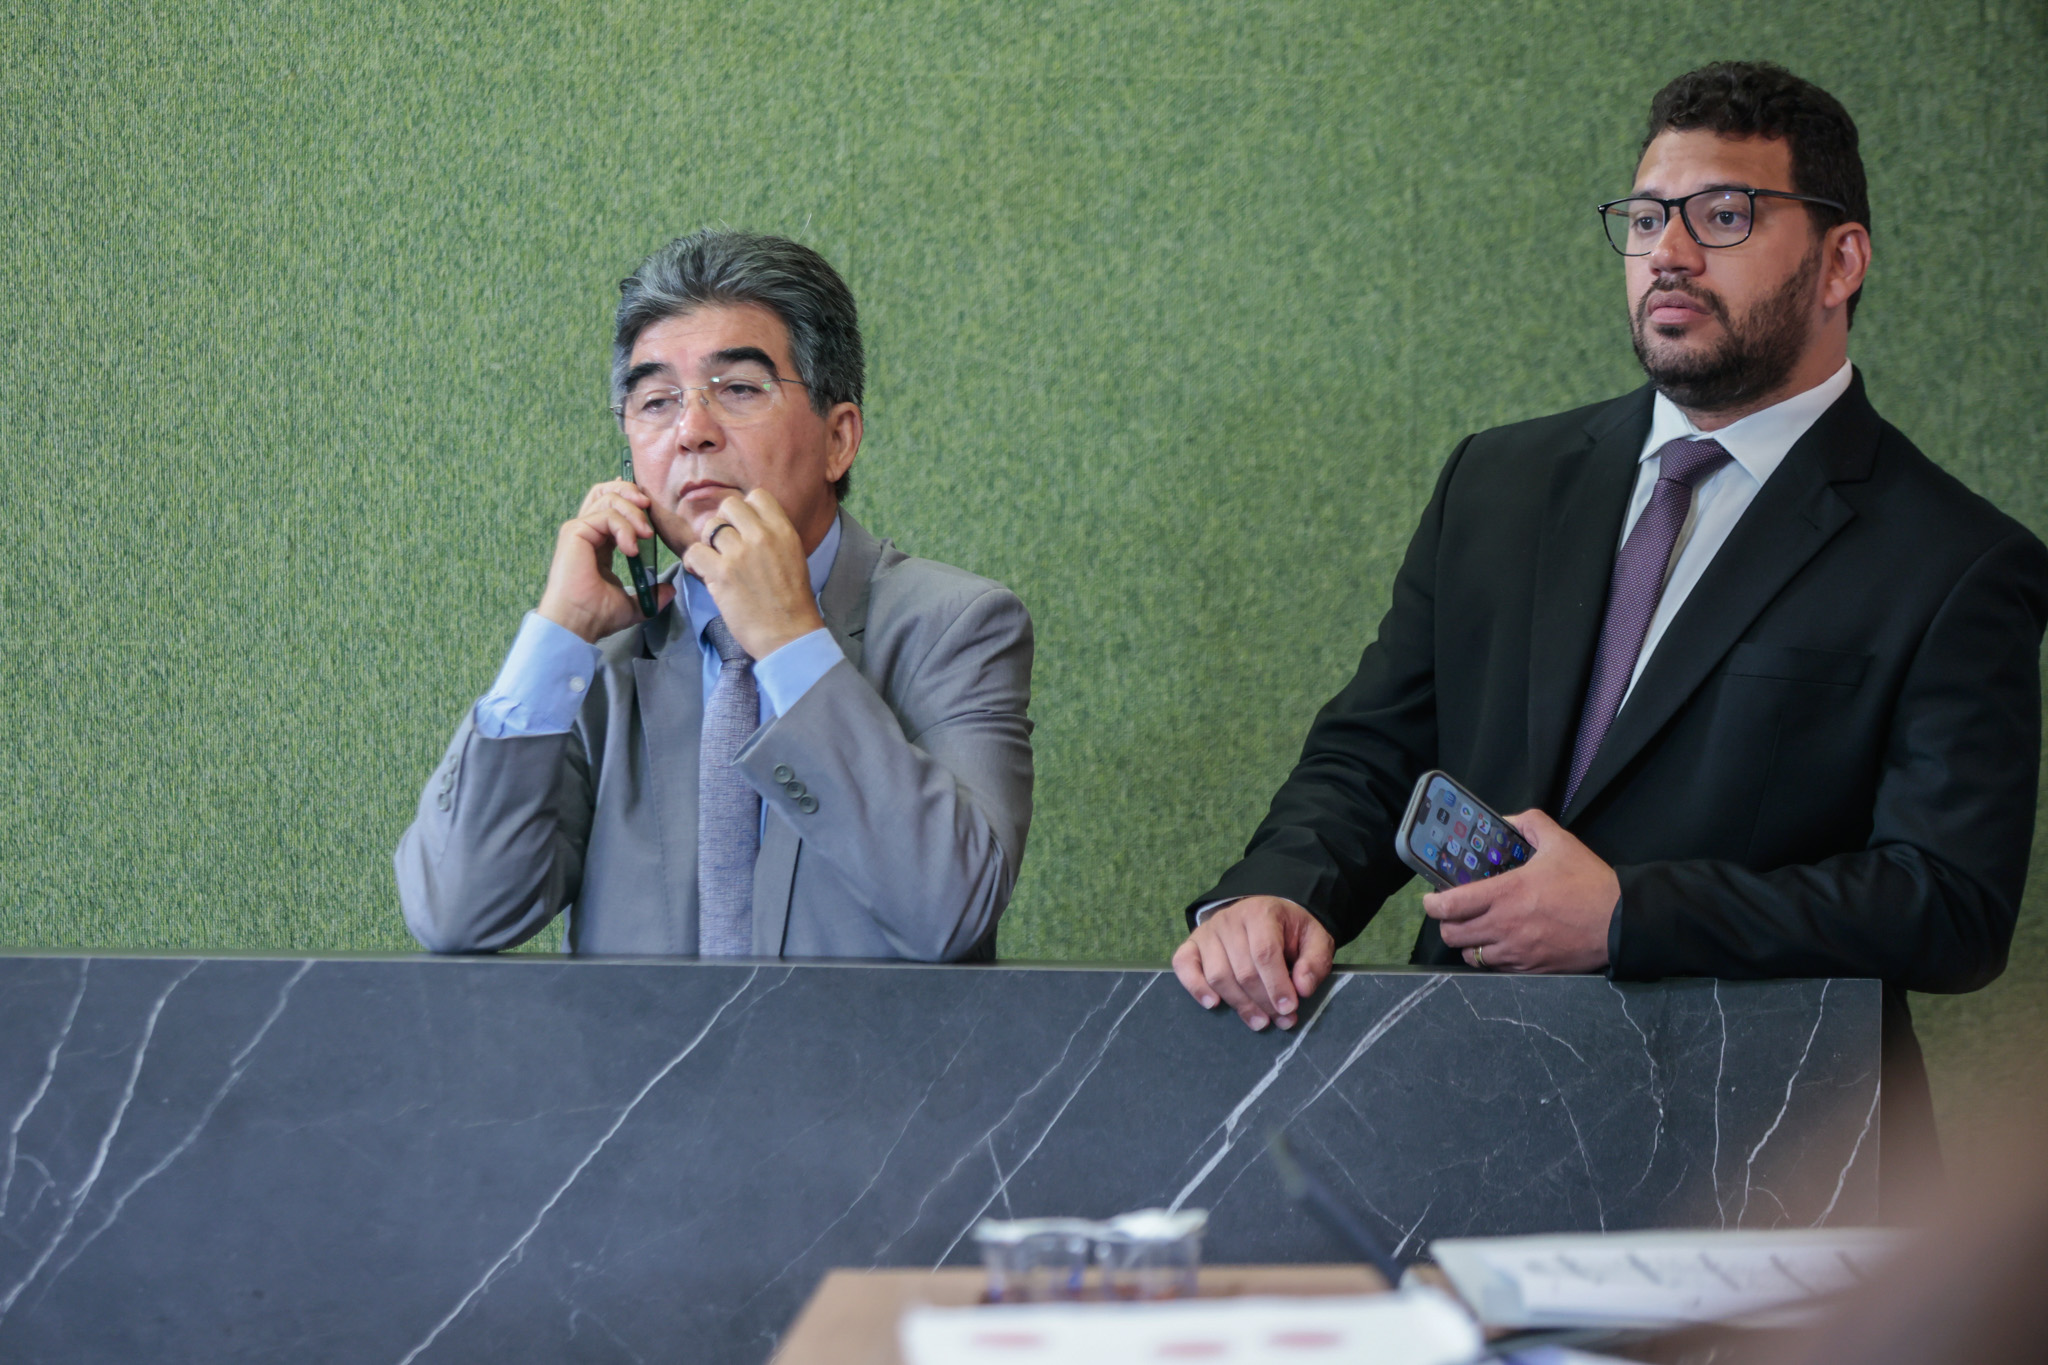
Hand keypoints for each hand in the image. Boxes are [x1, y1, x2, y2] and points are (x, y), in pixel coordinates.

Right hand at [536, 480, 676, 642]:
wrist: (578, 624)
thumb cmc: (597, 616)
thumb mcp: (633, 604)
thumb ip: (651, 594)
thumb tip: (670, 590)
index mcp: (598, 544)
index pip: (611, 508)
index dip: (629, 497)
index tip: (647, 502)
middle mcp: (586, 533)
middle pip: (605, 492)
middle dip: (630, 493)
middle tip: (649, 508)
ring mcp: (579, 530)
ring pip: (608, 499)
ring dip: (633, 513)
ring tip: (646, 536)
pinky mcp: (575, 532)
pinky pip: (606, 516)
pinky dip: (624, 528)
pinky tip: (632, 549)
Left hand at [679, 488, 825, 658]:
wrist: (789, 634)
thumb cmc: (792, 601)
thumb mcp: (793, 557)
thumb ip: (773, 536)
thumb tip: (748, 525)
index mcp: (783, 531)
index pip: (757, 496)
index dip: (746, 511)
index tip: (743, 528)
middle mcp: (761, 536)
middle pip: (729, 506)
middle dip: (723, 522)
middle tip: (725, 545)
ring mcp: (740, 554)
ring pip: (709, 527)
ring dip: (708, 543)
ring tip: (714, 561)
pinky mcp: (721, 574)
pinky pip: (694, 552)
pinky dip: (694, 562)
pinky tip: (703, 573)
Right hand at [1172, 896, 1335, 1031]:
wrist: (1264, 914)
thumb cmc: (1290, 931)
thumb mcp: (1315, 939)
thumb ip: (1314, 962)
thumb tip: (1302, 988)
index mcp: (1260, 913)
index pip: (1264, 953)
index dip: (1277, 985)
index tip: (1289, 1008)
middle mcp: (1229, 919)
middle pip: (1242, 970)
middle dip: (1264, 1001)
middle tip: (1282, 1019)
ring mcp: (1207, 932)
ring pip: (1218, 976)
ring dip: (1240, 1004)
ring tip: (1261, 1021)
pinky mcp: (1192, 944)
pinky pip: (1184, 966)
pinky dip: (1195, 987)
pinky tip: (1213, 1004)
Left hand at [1423, 809, 1616, 972]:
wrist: (1621, 922)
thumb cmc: (1589, 882)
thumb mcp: (1560, 842)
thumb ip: (1531, 824)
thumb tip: (1508, 820)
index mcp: (1507, 893)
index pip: (1452, 905)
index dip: (1432, 904)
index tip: (1430, 899)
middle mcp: (1505, 925)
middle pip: (1453, 935)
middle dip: (1446, 924)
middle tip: (1453, 914)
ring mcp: (1516, 951)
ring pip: (1471, 956)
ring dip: (1467, 943)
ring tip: (1475, 930)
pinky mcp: (1530, 969)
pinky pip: (1495, 969)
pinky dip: (1490, 958)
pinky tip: (1498, 945)